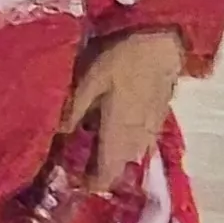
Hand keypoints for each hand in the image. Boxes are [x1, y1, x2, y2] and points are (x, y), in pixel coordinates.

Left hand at [67, 26, 186, 193]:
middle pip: (118, 170)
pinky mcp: (160, 116)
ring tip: (94, 143)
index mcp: (117, 136)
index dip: (88, 184)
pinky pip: (141, 141)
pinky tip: (116, 125)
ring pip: (130, 156)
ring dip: (113, 156)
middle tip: (77, 159)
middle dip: (99, 171)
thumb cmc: (123, 57)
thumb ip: (74, 109)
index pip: (105, 177)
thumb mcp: (90, 79)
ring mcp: (152, 129)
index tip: (71, 178)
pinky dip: (126, 141)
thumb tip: (59, 136)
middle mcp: (137, 140)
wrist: (165, 38)